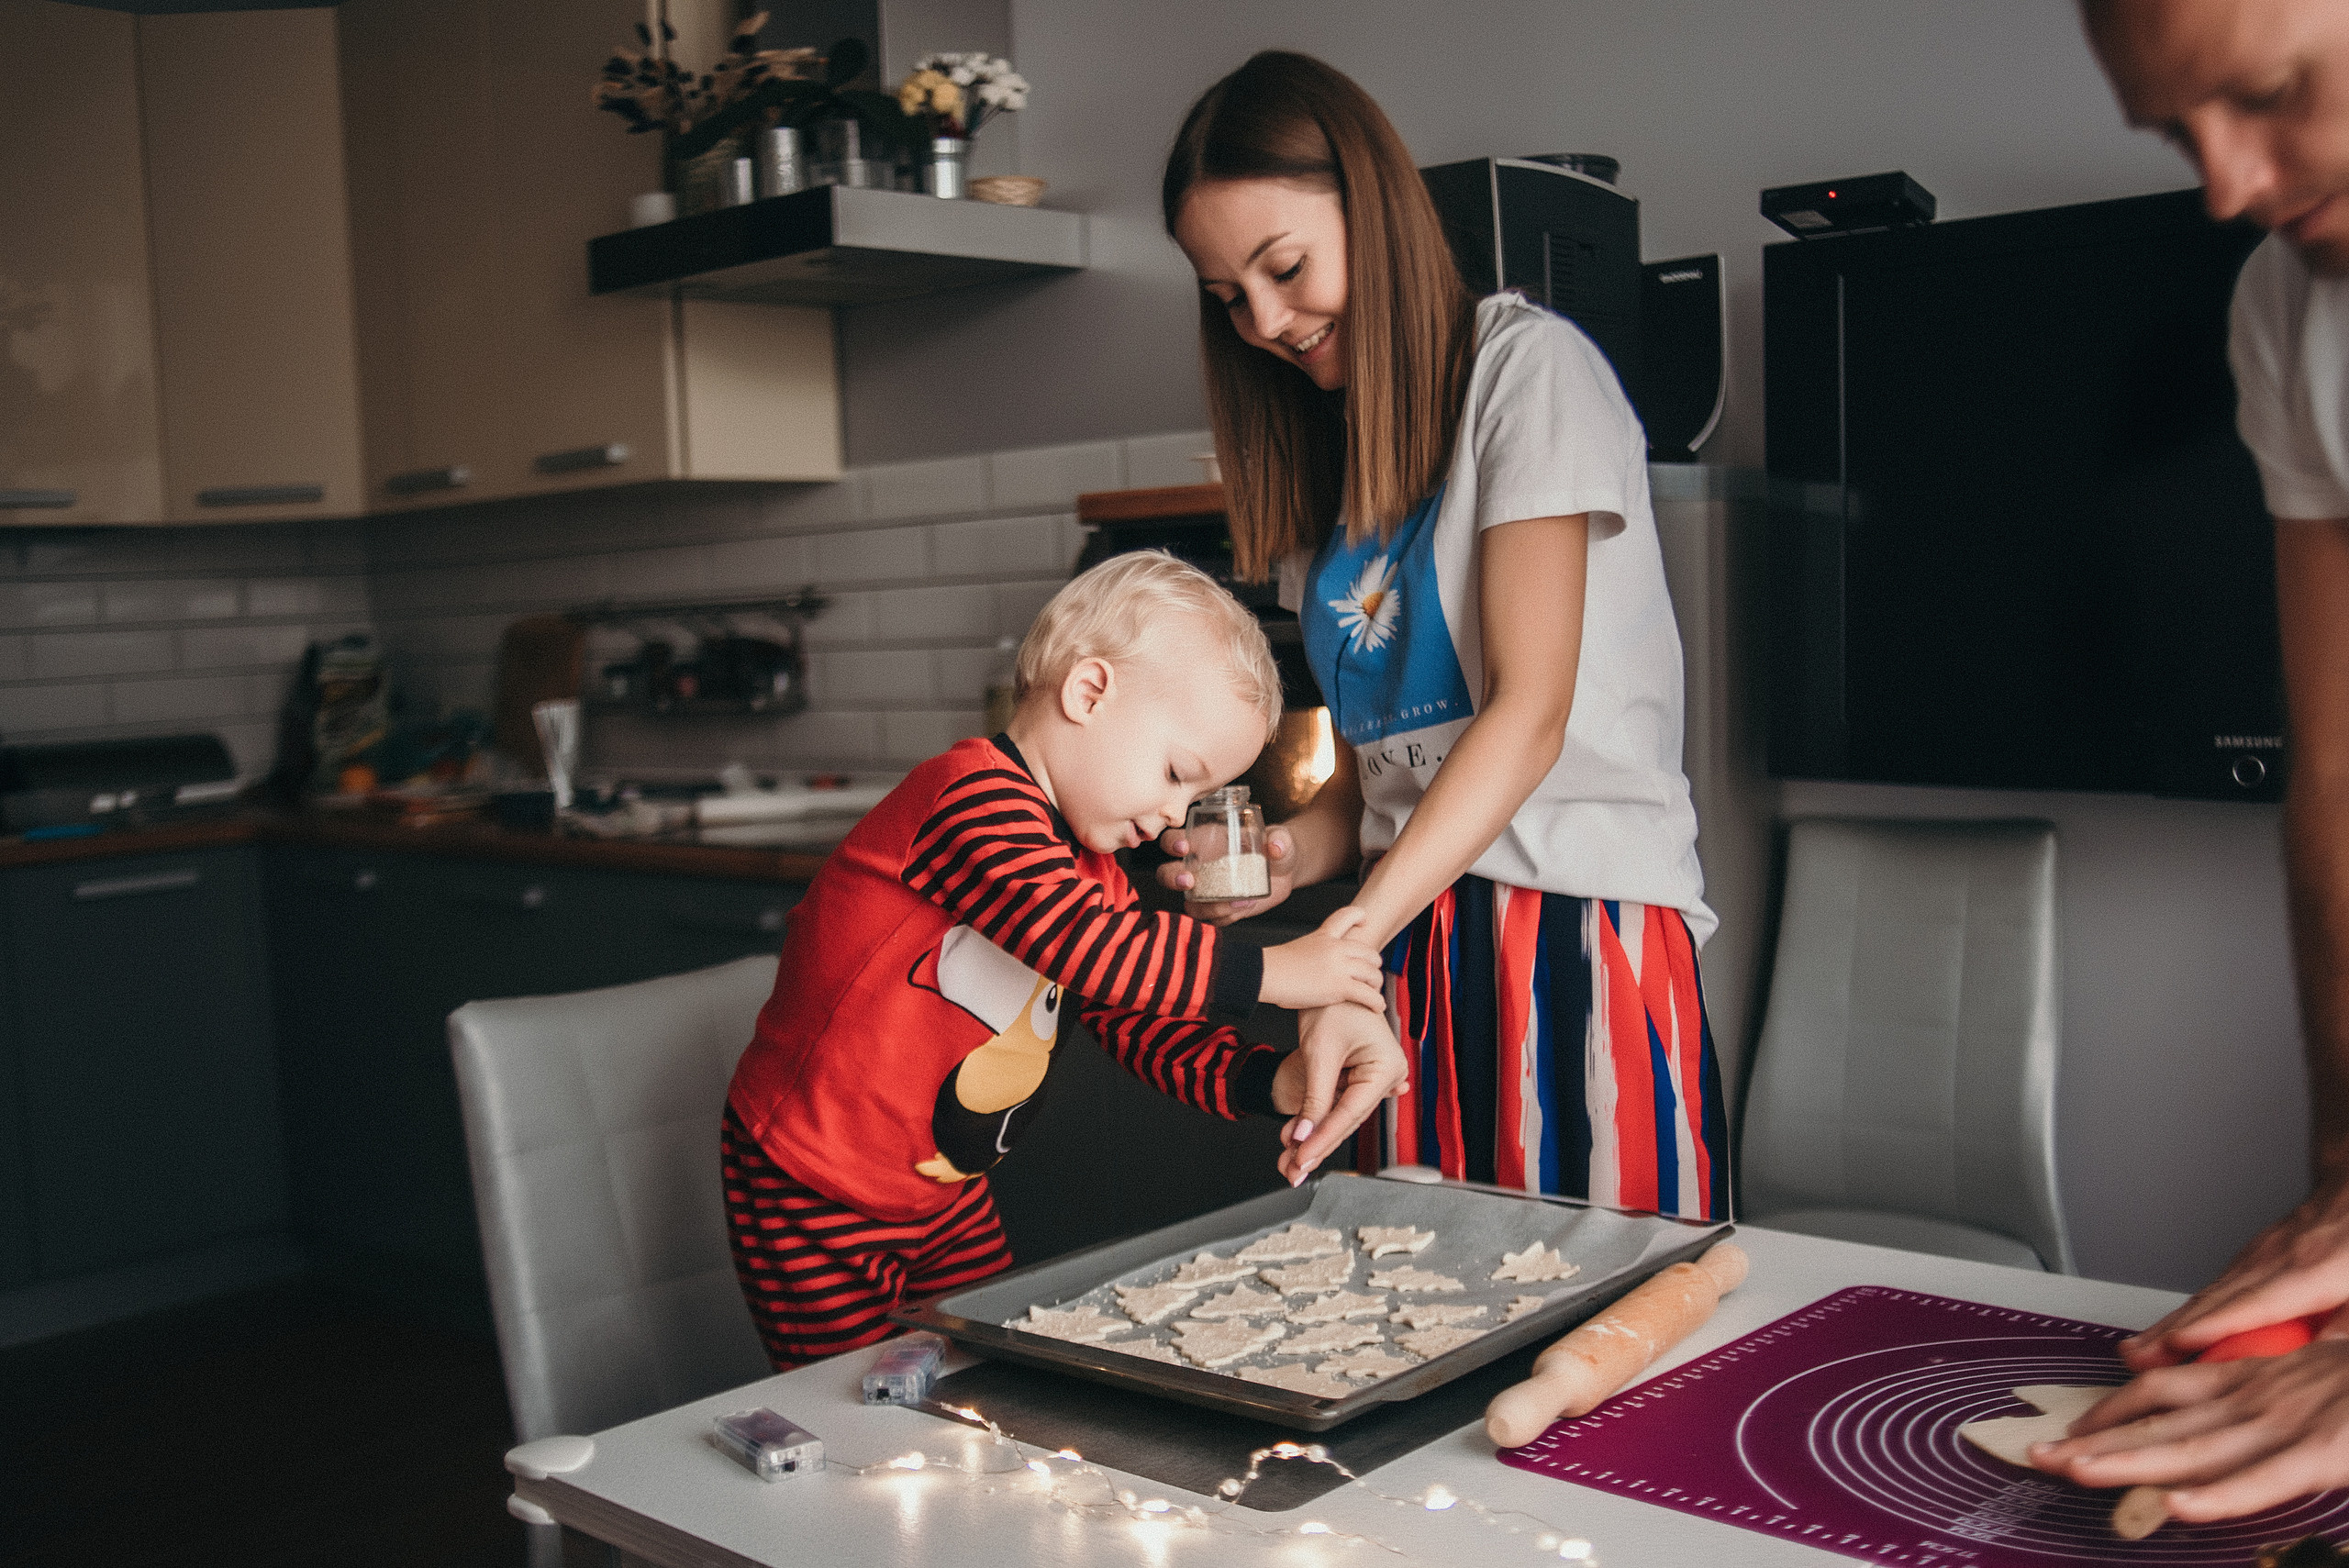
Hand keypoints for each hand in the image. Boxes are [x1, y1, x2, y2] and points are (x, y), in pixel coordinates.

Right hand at [1157, 824, 1299, 925]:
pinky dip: (1224, 917)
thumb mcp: (1280, 838)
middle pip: (1167, 874)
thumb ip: (1279, 839)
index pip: (1175, 840)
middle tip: (1191, 882)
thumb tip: (1277, 846)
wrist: (1285, 872)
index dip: (1172, 843)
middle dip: (1173, 879)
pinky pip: (1211, 920)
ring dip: (1204, 907)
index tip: (1185, 847)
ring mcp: (1208, 890)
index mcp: (1206, 841)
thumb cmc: (1276, 846)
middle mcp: (1200, 867)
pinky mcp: (1220, 909)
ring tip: (1234, 902)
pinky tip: (1243, 907)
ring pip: (1188, 904)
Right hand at [1259, 906, 1384, 1010]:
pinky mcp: (1339, 986)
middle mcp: (1336, 948)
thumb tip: (1315, 967)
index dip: (1360, 916)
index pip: (1347, 915)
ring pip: (1373, 973)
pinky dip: (1377, 1002)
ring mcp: (1339, 966)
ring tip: (1373, 994)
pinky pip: (1368, 995)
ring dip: (1376, 985)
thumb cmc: (1274, 967)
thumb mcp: (1298, 948)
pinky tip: (1377, 1007)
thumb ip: (1314, 951)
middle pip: (1369, 952)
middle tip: (1370, 977)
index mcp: (1324, 936)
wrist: (1265, 974)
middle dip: (1374, 965)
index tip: (1365, 920)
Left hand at [1270, 1002, 1408, 1185]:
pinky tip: (1297, 1139)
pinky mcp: (1361, 1078)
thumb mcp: (1320, 1054)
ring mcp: (1375, 1078)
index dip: (1323, 1138)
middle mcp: (1387, 1076)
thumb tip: (1303, 1137)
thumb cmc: (1333, 1006)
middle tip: (1294, 1170)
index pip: (1350, 1113)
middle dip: (1317, 1144)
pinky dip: (1317, 1119)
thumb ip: (1315, 1099)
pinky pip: (1338, 1104)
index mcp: (1386, 1067)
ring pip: (1341, 1116)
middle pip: (1347, 1119)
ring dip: (1314, 1136)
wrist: (1330, 979)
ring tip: (1290, 1160)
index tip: (1302, 1157)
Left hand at [2029, 1341, 2348, 1521]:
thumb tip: (2225, 1407)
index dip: (2115, 1411)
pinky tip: (2177, 1507)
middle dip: (2097, 1443)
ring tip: (2075, 1474)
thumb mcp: (2315, 1376)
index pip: (2167, 1392)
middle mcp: (2262, 1396)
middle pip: (2162, 1424)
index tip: (2072, 1428)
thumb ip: (2268, 1395)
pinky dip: (2219, 1494)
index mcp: (2259, 1377)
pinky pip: (2264, 1478)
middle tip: (2040, 1458)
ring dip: (2130, 1465)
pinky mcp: (2328, 1450)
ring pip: (2195, 1451)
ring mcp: (2291, 1423)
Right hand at [2119, 1177, 2348, 1369]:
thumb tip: (2330, 1363)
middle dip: (2171, 1331)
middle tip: (2137, 1358)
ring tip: (2140, 1350)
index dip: (2214, 1326)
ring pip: (2209, 1293)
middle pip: (2215, 1300)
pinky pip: (2217, 1286)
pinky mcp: (2257, 1254)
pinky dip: (2190, 1310)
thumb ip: (2348, 1327)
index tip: (2178, 1343)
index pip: (2255, 1303)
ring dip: (2170, 1323)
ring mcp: (2262, 1254)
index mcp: (2313, 1270)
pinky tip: (2174, 1327)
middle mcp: (2277, 1260)